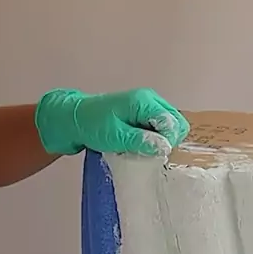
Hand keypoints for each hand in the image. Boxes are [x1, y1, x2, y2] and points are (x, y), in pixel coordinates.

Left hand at [35, 88, 189, 156]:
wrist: (76, 119)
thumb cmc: (93, 126)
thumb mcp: (116, 137)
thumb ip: (141, 141)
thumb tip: (165, 147)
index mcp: (144, 101)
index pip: (172, 123)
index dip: (168, 142)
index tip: (154, 154)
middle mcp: (150, 99)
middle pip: (176, 122)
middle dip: (168, 140)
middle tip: (151, 153)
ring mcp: (149, 105)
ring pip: (170, 126)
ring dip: (162, 140)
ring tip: (145, 149)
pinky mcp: (145, 113)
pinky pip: (161, 127)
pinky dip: (156, 138)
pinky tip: (143, 145)